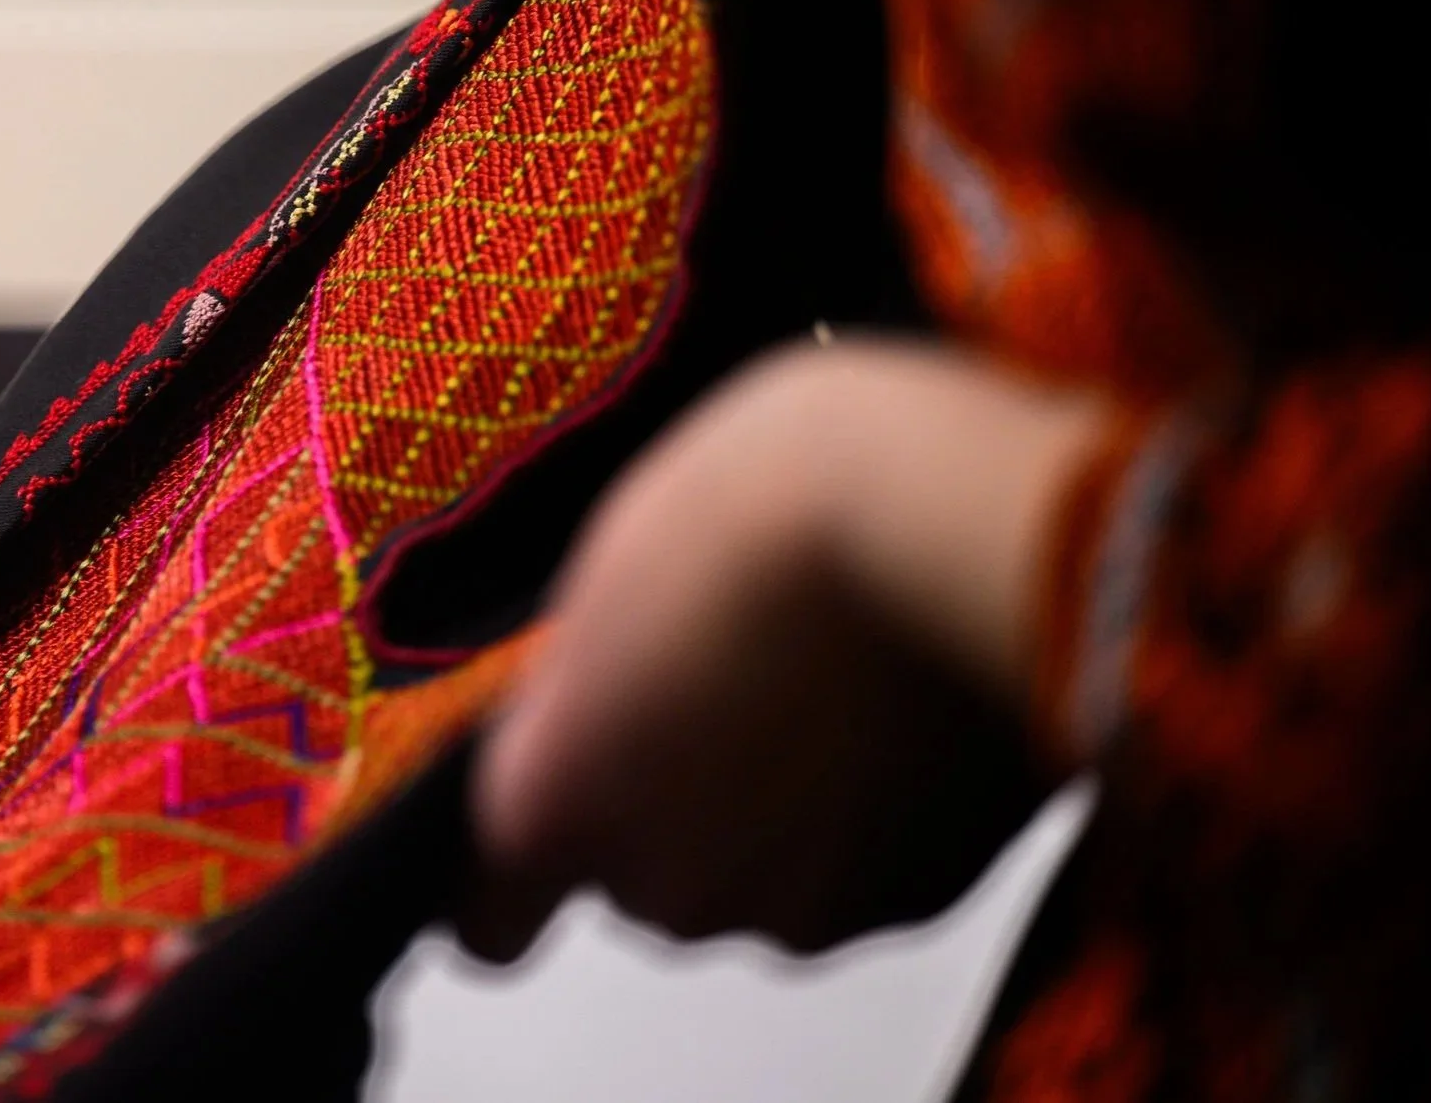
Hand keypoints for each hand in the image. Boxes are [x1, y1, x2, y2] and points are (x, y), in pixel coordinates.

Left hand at [463, 339, 1104, 959]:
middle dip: (672, 811)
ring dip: (780, 816)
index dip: (521, 877)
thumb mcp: (606, 576)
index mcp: (556, 807)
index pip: (489, 923)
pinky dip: (877, 817)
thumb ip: (583, 699)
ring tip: (824, 685)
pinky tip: (894, 709)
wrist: (941, 517)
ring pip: (760, 886)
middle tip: (724, 686)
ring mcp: (799, 908)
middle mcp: (665, 891)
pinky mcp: (916, 899)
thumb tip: (595, 723)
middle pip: (643, 886)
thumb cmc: (756, 507)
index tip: (557, 814)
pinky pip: (867, 875)